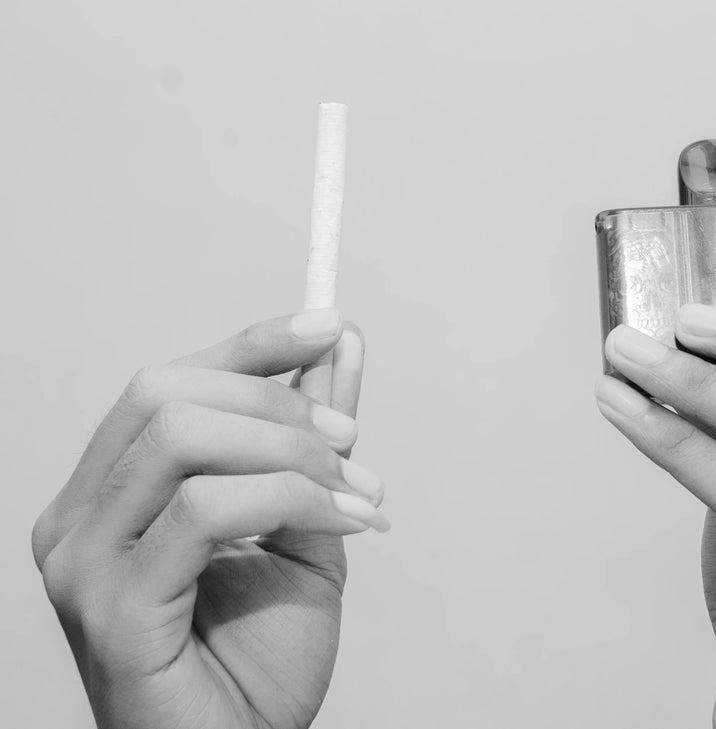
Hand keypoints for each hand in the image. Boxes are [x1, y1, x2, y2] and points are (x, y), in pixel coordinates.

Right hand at [32, 310, 388, 728]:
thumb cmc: (261, 659)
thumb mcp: (304, 525)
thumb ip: (312, 441)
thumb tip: (340, 346)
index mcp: (113, 494)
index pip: (167, 384)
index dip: (250, 345)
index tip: (328, 324)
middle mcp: (79, 518)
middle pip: (164, 394)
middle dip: (278, 402)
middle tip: (353, 443)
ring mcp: (84, 561)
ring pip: (180, 439)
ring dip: (292, 452)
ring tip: (358, 493)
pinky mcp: (111, 607)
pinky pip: (203, 510)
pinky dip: (290, 499)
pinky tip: (345, 525)